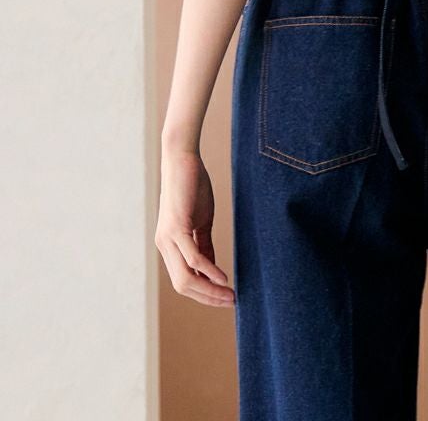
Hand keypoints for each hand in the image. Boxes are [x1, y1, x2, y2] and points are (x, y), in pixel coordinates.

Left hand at [155, 149, 234, 306]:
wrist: (182, 159)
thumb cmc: (193, 186)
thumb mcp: (201, 220)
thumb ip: (204, 244)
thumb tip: (212, 269)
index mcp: (169, 245)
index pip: (183, 281)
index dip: (204, 294)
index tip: (225, 298)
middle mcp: (164, 246)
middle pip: (183, 286)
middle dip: (208, 298)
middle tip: (230, 302)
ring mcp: (168, 238)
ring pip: (185, 278)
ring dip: (209, 291)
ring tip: (229, 295)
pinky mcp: (177, 227)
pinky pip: (193, 258)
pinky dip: (208, 271)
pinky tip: (223, 278)